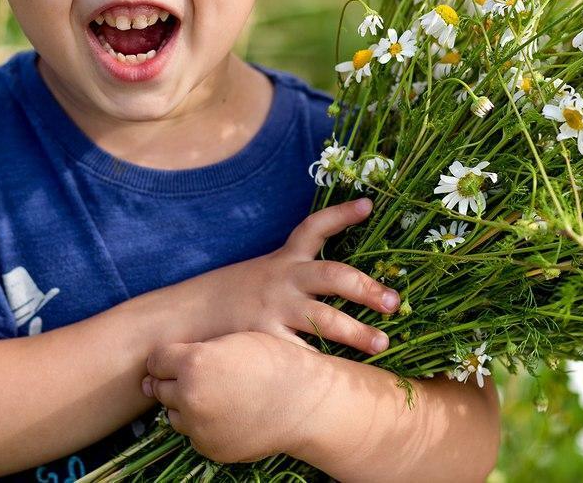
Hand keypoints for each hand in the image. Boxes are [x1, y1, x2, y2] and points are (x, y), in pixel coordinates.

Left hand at [142, 331, 324, 463]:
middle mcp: (190, 397)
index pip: (156, 360)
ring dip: (187, 404)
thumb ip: (194, 349)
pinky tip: (228, 412)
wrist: (305, 401)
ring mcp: (199, 427)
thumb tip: (152, 372)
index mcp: (194, 364)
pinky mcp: (209, 448)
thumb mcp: (233, 340)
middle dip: (176, 380)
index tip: (186, 356)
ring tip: (220, 394)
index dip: (170, 357)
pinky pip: (193, 434)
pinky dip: (203, 424)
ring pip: (174, 413)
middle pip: (160, 388)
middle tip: (207, 375)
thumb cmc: (273, 361)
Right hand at [184, 198, 398, 353]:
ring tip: (382, 344)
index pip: (314, 227)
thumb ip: (297, 272)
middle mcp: (283, 279)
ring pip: (324, 318)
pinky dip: (319, 364)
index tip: (369, 204)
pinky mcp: (264, 338)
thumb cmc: (235, 295)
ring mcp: (274, 309)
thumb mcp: (265, 272)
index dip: (341, 214)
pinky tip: (338, 377)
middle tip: (393, 302)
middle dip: (366, 288)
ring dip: (357, 333)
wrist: (188, 315)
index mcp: (285, 259)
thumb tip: (342, 280)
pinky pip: (298, 354)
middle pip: (333, 275)